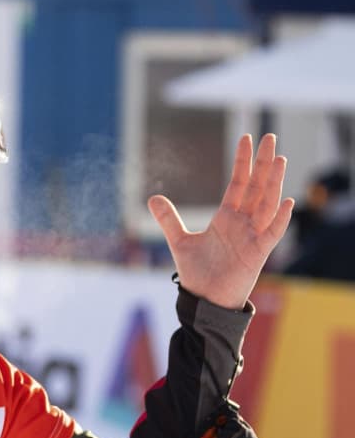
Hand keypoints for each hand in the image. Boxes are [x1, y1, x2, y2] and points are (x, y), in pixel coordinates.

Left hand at [147, 133, 293, 308]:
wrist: (205, 300)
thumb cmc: (197, 273)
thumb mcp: (180, 242)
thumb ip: (169, 220)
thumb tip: (152, 198)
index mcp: (226, 218)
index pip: (238, 184)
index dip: (242, 162)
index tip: (246, 139)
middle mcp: (242, 223)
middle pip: (256, 187)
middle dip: (263, 163)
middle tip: (270, 137)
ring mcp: (252, 237)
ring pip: (267, 204)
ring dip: (274, 183)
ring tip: (280, 160)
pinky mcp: (258, 254)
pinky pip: (272, 233)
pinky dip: (279, 219)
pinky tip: (286, 201)